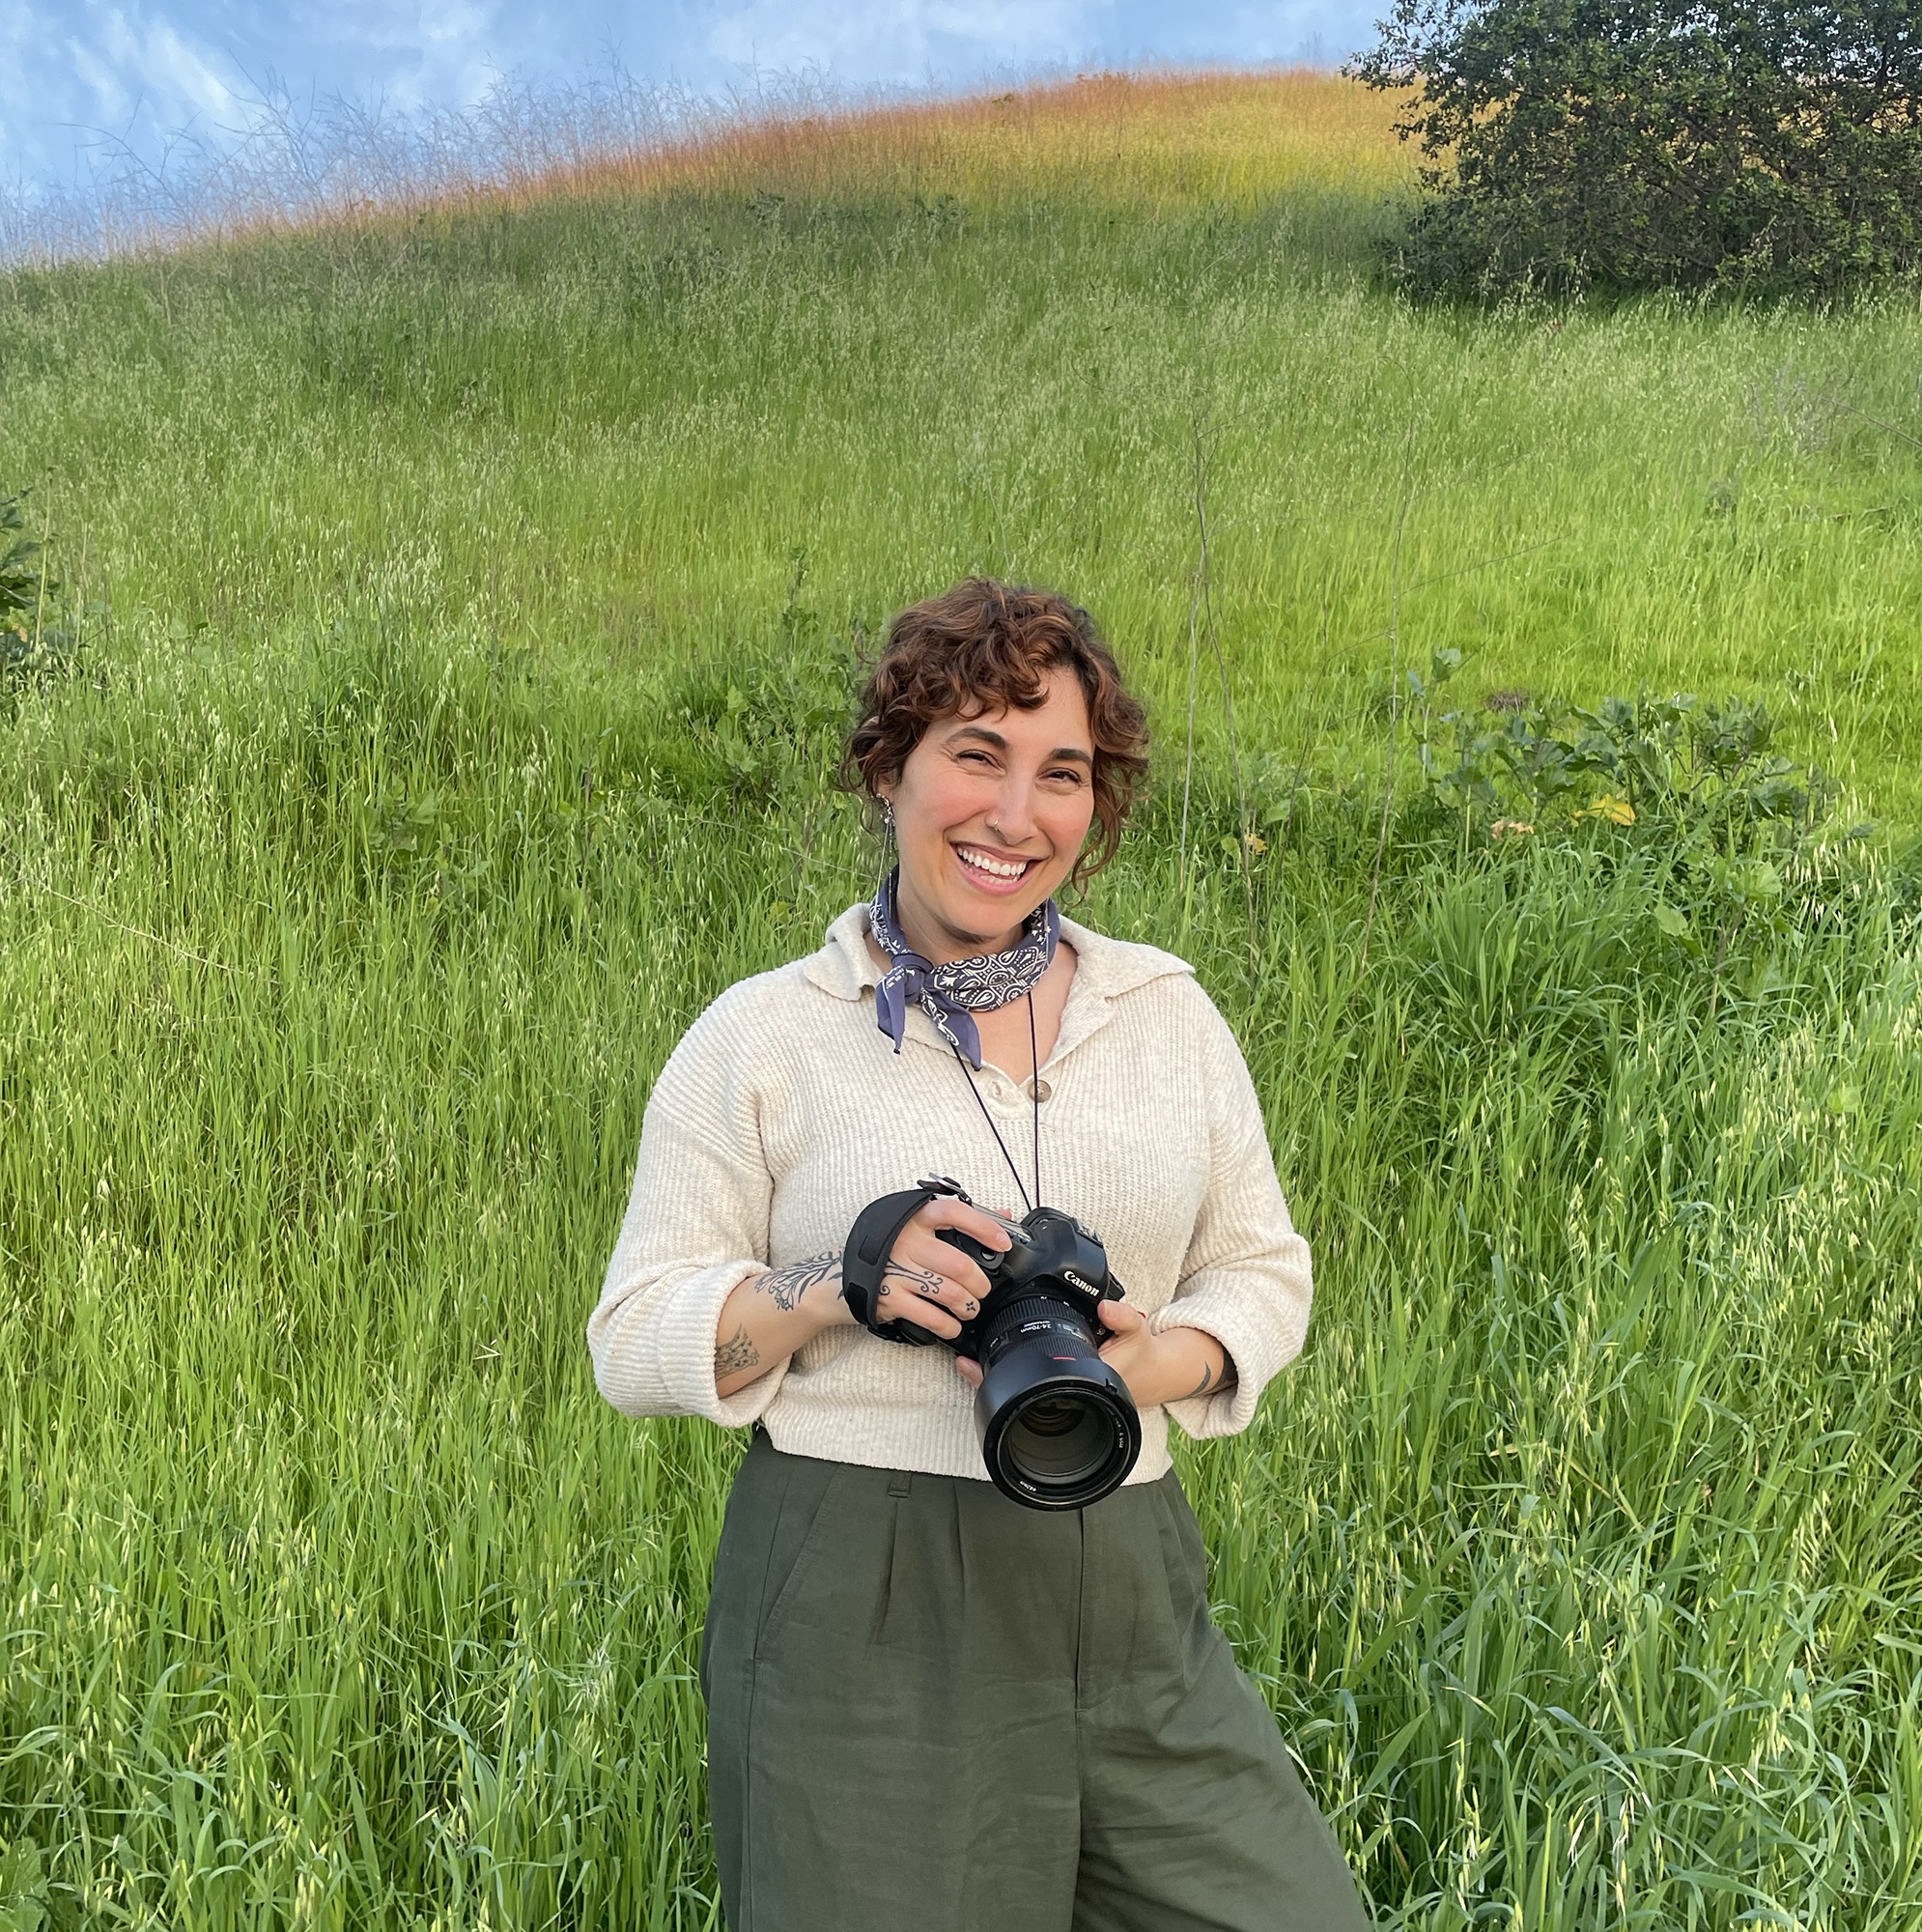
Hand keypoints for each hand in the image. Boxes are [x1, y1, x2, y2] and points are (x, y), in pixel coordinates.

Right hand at [856, 1196, 1012, 1342]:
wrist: (841, 1277)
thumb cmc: (888, 1250)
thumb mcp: (917, 1227)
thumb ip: (959, 1221)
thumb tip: (1003, 1214)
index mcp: (915, 1219)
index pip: (954, 1213)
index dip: (984, 1227)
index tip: (1002, 1242)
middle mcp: (906, 1242)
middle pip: (959, 1264)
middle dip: (980, 1283)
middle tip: (982, 1289)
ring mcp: (896, 1271)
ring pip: (949, 1292)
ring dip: (968, 1306)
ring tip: (969, 1308)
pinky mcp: (890, 1298)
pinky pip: (931, 1316)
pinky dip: (948, 1325)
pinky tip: (952, 1325)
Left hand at [954, 1299, 1232, 1402]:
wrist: (1153, 1374)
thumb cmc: (1139, 1355)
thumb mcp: (1136, 1332)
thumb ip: (1123, 1317)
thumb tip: (1105, 1306)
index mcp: (1082, 1382)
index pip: (1033, 1386)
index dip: (1000, 1379)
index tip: (973, 1364)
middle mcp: (1068, 1395)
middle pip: (1018, 1394)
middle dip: (989, 1380)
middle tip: (963, 1362)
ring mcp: (1062, 1395)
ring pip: (1019, 1393)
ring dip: (995, 1378)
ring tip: (967, 1362)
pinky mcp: (1061, 1389)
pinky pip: (1028, 1384)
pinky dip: (1009, 1374)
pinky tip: (991, 1360)